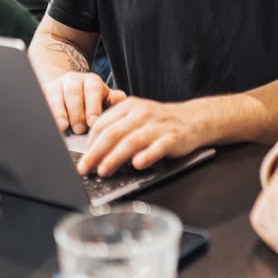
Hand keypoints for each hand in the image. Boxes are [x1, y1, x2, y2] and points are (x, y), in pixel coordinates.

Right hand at [43, 72, 126, 135]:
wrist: (69, 89)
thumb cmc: (90, 100)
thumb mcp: (104, 98)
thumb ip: (114, 100)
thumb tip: (122, 100)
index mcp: (91, 81)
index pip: (93, 89)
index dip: (93, 106)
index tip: (93, 122)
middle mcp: (73, 80)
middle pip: (73, 92)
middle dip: (76, 112)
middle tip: (79, 129)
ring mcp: (56, 85)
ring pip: (55, 95)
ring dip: (59, 112)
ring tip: (63, 127)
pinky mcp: (42, 92)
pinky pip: (40, 99)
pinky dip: (43, 110)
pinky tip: (46, 122)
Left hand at [77, 97, 199, 176]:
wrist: (193, 119)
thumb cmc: (160, 122)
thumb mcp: (137, 117)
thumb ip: (118, 127)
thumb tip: (94, 150)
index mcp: (130, 106)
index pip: (102, 124)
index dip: (90, 143)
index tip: (83, 158)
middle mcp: (142, 114)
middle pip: (113, 133)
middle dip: (96, 153)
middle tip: (85, 168)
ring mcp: (158, 126)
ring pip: (131, 141)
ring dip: (115, 158)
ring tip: (104, 171)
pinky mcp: (173, 138)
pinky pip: (157, 147)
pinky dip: (146, 156)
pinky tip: (137, 164)